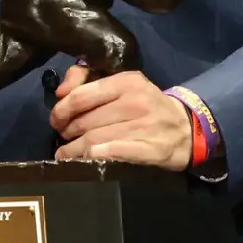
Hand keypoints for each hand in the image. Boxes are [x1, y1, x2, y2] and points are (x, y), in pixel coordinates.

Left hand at [50, 69, 191, 170]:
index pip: (82, 95)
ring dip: (73, 151)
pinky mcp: (148, 150)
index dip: (62, 109)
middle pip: (85, 121)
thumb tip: (60, 92)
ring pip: (93, 140)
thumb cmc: (146, 104)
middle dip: (67, 132)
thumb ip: (89, 80)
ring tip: (65, 155)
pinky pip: (110, 154)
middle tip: (63, 138)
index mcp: (127, 81)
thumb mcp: (124, 84)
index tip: (56, 119)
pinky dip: (91, 158)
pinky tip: (83, 162)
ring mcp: (143, 127)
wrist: (185, 127)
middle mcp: (135, 102)